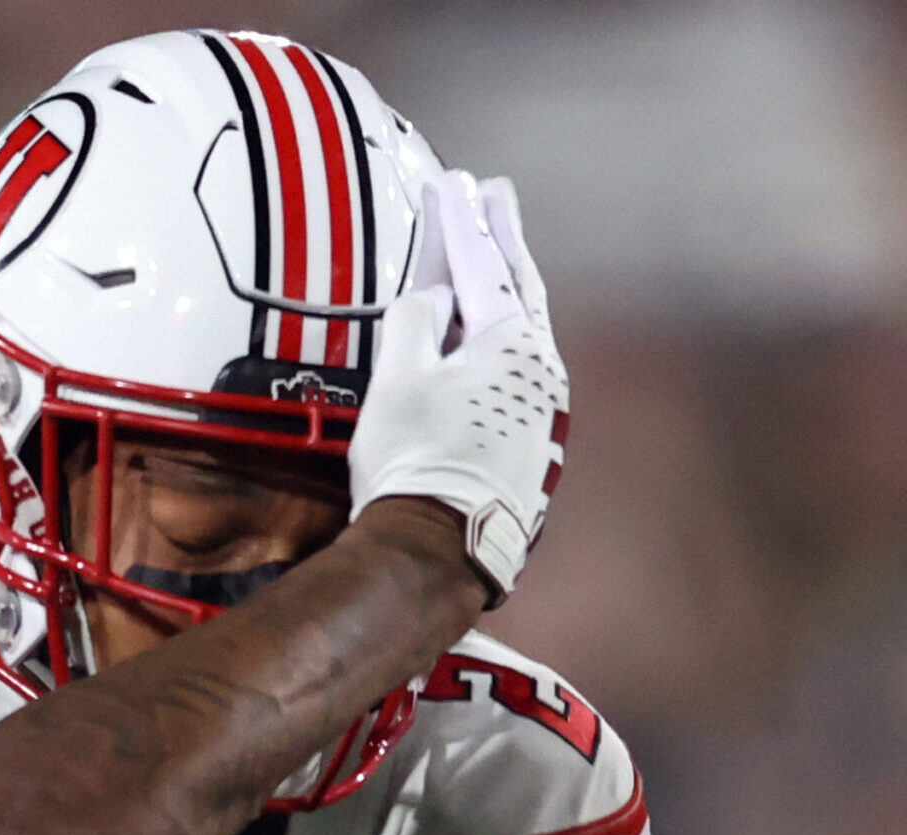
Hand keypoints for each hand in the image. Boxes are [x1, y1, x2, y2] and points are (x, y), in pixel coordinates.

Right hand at [349, 172, 568, 606]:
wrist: (439, 545)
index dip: (463, 222)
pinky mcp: (528, 441)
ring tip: (492, 262)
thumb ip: (414, 321)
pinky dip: (499, 337)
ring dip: (505, 289)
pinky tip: (485, 342)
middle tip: (495, 195)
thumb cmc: (417, 459)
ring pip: (523, 329)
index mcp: (511, 344)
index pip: (484, 266)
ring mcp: (540, 407)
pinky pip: (516, 368)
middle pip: (519, 288)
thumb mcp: (400, 378)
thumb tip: (432, 294)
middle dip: (502, 239)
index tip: (454, 183)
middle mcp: (540, 369)